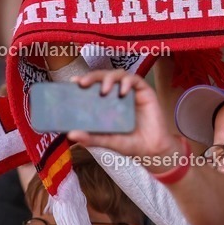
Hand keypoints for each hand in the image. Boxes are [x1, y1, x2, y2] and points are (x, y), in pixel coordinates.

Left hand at [65, 70, 180, 167]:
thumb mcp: (108, 141)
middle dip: (92, 76)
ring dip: (109, 78)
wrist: (152, 150)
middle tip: (83, 83)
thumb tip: (71, 134)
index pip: (93, 86)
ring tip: (103, 89)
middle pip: (103, 76)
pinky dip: (127, 82)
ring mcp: (131, 92)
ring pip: (118, 74)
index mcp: (106, 103)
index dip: (84, 81)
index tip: (73, 82)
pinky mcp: (144, 91)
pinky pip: (135, 80)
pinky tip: (123, 91)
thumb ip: (92, 138)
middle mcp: (117, 94)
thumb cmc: (130, 144)